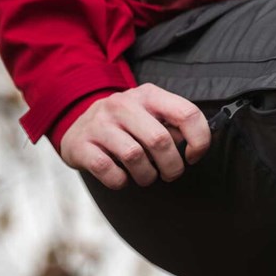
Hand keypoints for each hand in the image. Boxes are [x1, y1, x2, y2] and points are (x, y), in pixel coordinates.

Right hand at [59, 83, 209, 189]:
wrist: (76, 127)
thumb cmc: (122, 125)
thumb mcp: (149, 115)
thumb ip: (172, 125)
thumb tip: (194, 143)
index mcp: (147, 95)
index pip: (186, 113)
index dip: (199, 140)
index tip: (193, 156)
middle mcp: (122, 105)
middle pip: (160, 140)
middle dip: (171, 166)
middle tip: (170, 174)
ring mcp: (100, 124)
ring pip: (134, 156)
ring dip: (146, 176)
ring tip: (145, 176)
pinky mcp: (82, 144)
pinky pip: (108, 170)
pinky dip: (120, 180)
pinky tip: (122, 177)